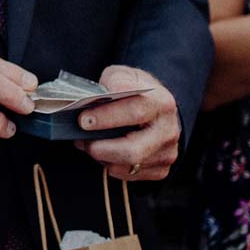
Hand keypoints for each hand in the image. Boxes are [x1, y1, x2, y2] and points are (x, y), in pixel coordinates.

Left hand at [74, 65, 179, 179]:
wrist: (156, 108)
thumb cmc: (135, 90)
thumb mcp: (125, 75)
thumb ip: (113, 82)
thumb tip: (96, 98)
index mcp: (162, 102)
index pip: (135, 112)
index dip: (107, 117)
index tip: (83, 119)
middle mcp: (168, 130)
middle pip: (132, 149)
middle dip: (101, 147)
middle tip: (81, 138)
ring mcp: (167, 152)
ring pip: (128, 164)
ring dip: (101, 156)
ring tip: (87, 144)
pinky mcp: (161, 169)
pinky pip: (129, 174)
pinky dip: (110, 165)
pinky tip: (102, 152)